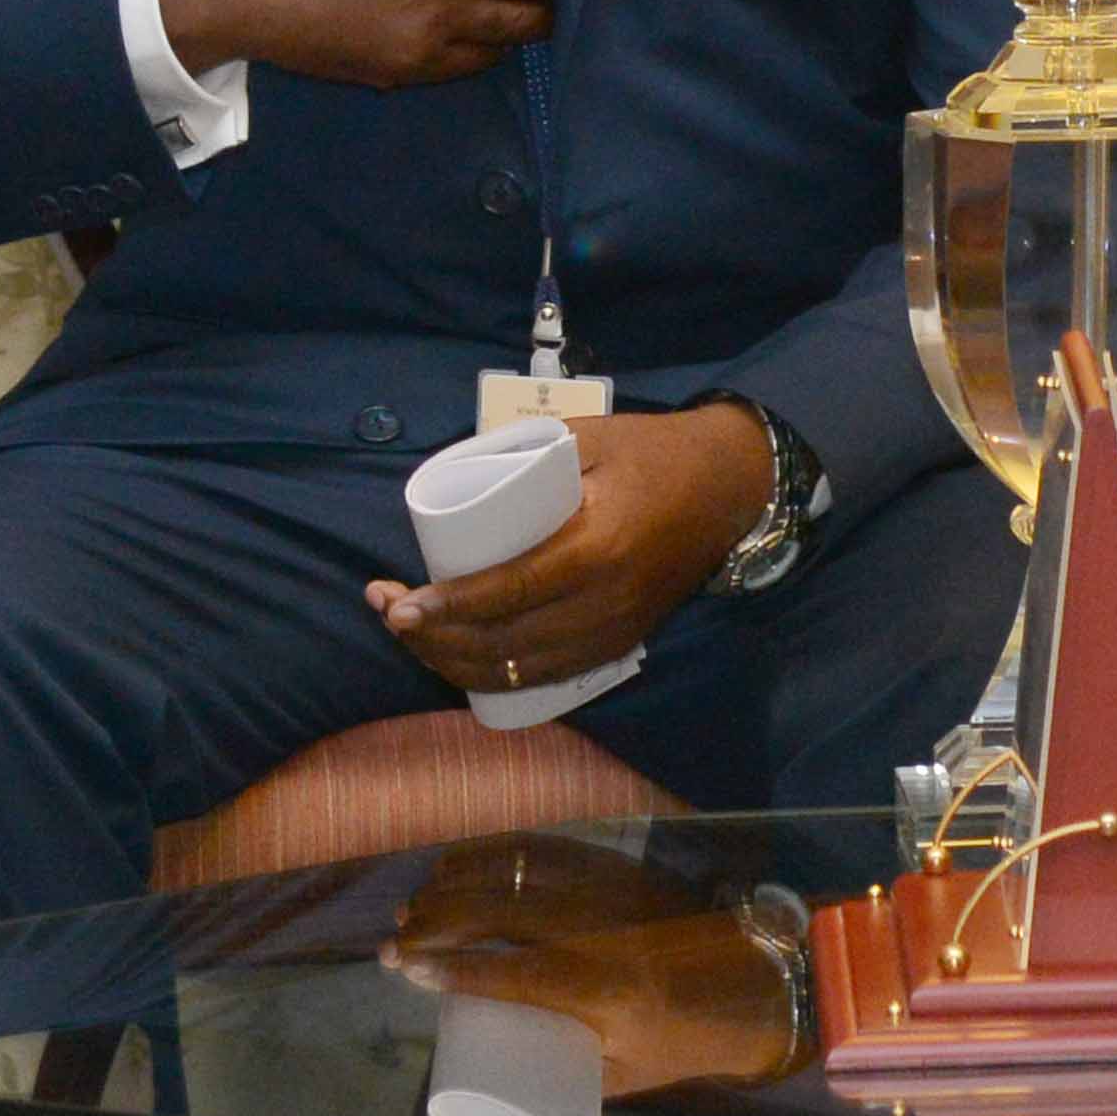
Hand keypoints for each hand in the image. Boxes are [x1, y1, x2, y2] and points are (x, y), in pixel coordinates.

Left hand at [368, 402, 767, 697]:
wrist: (728, 488)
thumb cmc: (651, 453)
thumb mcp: (587, 439)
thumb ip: (524, 458)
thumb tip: (448, 480)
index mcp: (598, 549)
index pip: (510, 592)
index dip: (449, 606)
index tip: (399, 603)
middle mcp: (606, 604)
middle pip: (505, 644)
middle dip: (434, 639)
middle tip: (387, 611)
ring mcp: (615, 632)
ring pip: (520, 671)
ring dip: (455, 662)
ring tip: (410, 635)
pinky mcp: (618, 645)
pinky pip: (545, 676)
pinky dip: (494, 675)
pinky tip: (456, 657)